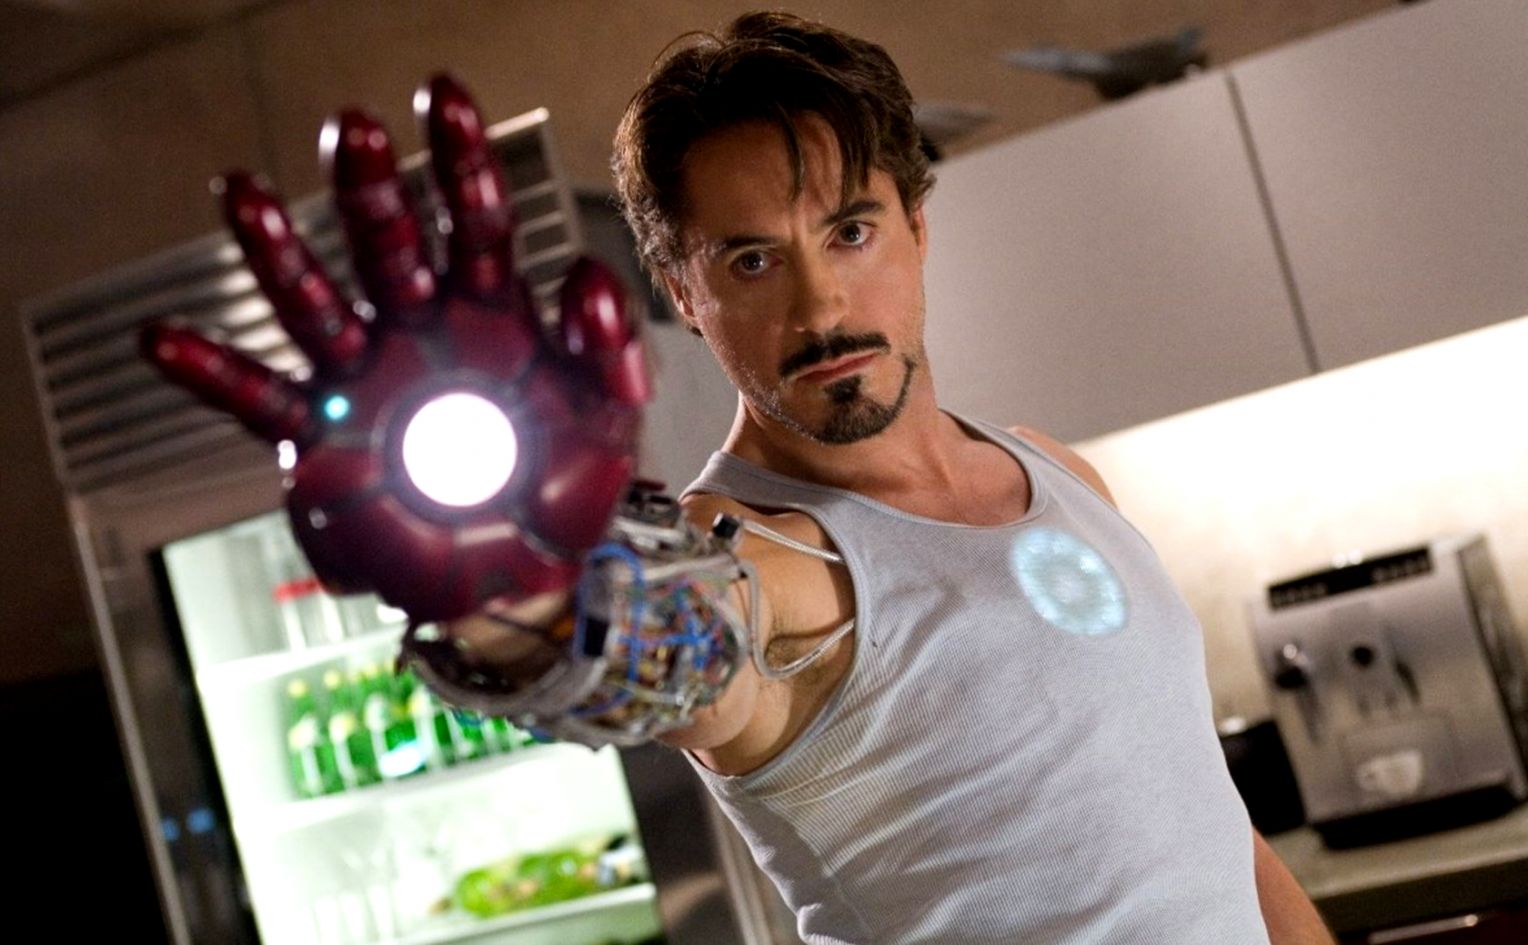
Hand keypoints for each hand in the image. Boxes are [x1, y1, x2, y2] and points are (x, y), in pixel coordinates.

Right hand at [141, 76, 647, 621]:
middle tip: (352, 127)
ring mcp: (367, 379)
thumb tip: (585, 269)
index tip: (444, 97)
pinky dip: (213, 375)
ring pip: (316, 304)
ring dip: (280, 252)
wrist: (523, 576)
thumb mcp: (611, 418)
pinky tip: (164, 339)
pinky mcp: (326, 438)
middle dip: (370, 188)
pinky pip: (262, 403)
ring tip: (243, 194)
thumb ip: (609, 348)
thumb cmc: (568, 492)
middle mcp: (421, 332)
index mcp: (494, 316)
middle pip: (389, 246)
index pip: (478, 224)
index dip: (462, 162)